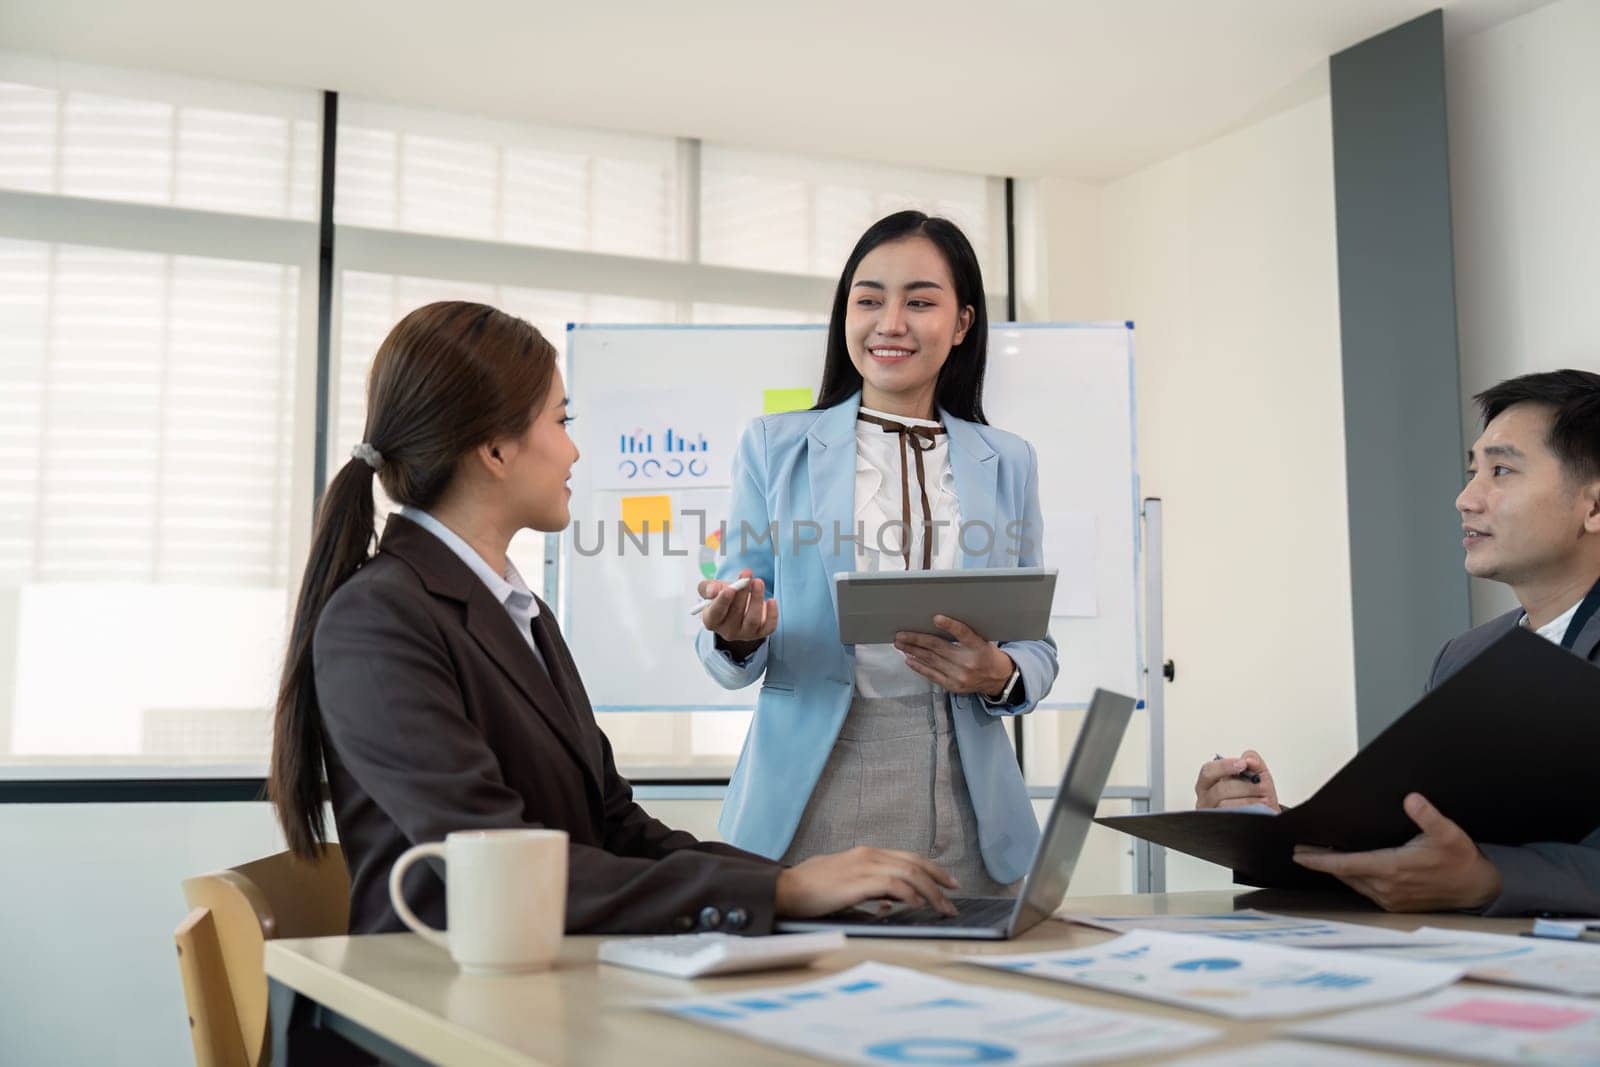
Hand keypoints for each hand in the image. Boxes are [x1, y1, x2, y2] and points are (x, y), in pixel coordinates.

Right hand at [697, 568, 778, 646]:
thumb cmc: (724, 595)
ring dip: (756, 599)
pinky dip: (772, 614)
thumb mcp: (712, 588)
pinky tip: (771, 600)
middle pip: (735, 614)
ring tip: (758, 582)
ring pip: (753, 620)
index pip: (716, 613)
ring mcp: (745, 633)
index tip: (730, 588)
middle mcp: (727, 630)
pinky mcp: (760, 632)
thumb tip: (713, 591)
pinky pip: (769, 627)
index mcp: (712, 620)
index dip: (722, 601)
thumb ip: (708, 587)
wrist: (738, 602)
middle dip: (742, 593)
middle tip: (747, 577)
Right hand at [774, 846, 959, 917]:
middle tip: (954, 895)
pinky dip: (910, 895)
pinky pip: (893, 885)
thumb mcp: (845, 884)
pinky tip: (917, 905)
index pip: (908, 858)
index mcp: (866, 854)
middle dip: (939, 879)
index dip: (932, 869)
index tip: (947, 882)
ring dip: (931, 892)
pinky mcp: (857, 882)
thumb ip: (868, 888)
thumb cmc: (812, 889)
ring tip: (942, 908)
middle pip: (914, 863)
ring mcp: (863, 866)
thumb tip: (888, 901)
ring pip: (909, 873)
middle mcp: (868, 855)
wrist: (785, 889)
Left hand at [893, 615, 1014, 696]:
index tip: (936, 618)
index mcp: (978, 646)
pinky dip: (919, 666)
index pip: (963, 633)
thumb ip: (963, 634)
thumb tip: (935, 622)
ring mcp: (959, 675)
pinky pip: (932, 675)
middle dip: (916, 639)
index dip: (950, 625)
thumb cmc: (986, 654)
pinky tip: (909, 659)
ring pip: (931, 660)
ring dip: (913, 651)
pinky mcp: (953, 686)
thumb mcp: (981, 640)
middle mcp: (968, 662)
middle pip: (938, 647)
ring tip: (900, 644)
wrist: (998, 679)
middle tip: (901, 634)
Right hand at [1194, 750, 1279, 810]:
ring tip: (1263, 799)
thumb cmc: (1256, 795)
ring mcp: (1212, 816)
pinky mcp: (1222, 828)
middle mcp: (1205, 800)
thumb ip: (1253, 760)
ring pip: (1227, 805)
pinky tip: (1259, 809)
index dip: (1224, 766)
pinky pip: (1235, 818)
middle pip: (1220, 790)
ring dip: (1250, 801)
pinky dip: (1250, 812)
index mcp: (1208, 784)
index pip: (1208, 771)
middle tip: (1262, 786)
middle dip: (1245, 786)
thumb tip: (1249, 760)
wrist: (1265, 816)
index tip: (1242, 764)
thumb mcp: (1257, 773)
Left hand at [1292, 793, 1503, 911]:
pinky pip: (1365, 889)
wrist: (1478, 889)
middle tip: (1301, 849)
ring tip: (1318, 856)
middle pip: (1344, 873)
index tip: (1299, 854)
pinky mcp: (1395, 904)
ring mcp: (1390, 898)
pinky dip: (1352, 877)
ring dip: (1336, 870)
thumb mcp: (1448, 834)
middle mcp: (1386, 887)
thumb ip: (1428, 816)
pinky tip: (1346, 868)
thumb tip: (1411, 799)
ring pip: (1353, 882)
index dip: (1320, 860)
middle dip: (1321, 861)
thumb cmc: (1461, 859)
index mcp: (1393, 869)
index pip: (1346, 865)